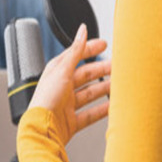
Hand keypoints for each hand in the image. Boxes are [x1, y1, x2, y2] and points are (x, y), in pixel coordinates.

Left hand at [27, 23, 110, 145]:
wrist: (42, 130)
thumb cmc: (45, 101)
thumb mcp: (62, 71)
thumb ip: (75, 51)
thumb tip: (82, 31)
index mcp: (56, 72)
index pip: (75, 56)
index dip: (89, 49)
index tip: (104, 44)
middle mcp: (61, 87)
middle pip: (86, 75)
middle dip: (102, 70)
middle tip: (118, 67)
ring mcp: (67, 104)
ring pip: (90, 93)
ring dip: (104, 89)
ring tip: (118, 85)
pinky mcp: (72, 120)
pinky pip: (91, 113)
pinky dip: (102, 110)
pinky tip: (111, 106)